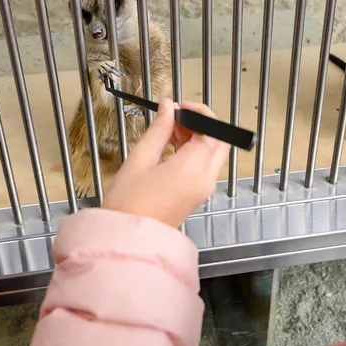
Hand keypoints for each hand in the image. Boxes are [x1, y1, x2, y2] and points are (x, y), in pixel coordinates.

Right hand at [102, 99, 227, 227]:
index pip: (213, 130)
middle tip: (176, 116)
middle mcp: (205, 178)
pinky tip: (169, 146)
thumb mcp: (141, 158)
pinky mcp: (196, 195)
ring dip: (196, 137)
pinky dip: (193, 152)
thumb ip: (159, 129)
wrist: (127, 240)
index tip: (180, 106)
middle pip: (218, 141)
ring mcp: (203, 189)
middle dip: (201, 124)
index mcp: (194, 167)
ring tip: (168, 130)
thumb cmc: (128, 202)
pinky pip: (203, 166)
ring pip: (212, 153)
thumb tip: (168, 106)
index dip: (200, 113)